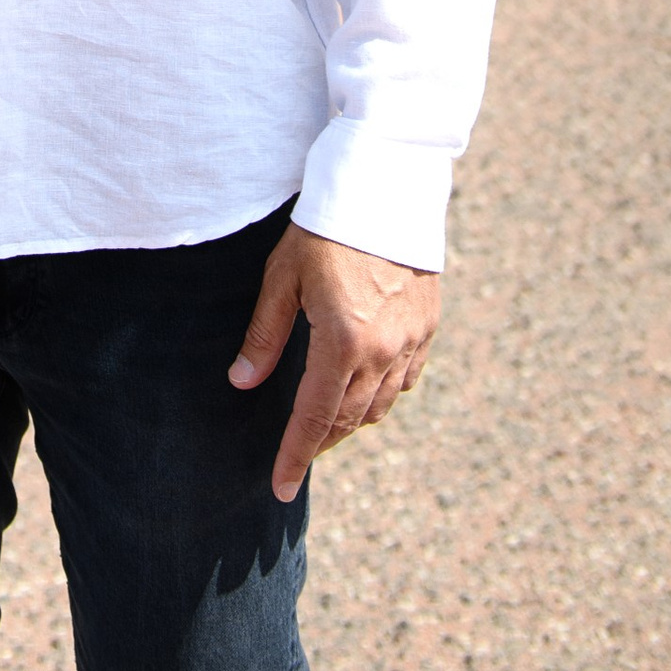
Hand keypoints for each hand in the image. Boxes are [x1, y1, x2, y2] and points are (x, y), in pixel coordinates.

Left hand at [229, 220, 440, 499]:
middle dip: (322, 441)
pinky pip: (407, 378)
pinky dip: (383, 392)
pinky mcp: (429, 324)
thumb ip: (264, 335)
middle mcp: (383, 351)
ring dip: (353, 418)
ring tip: (326, 420)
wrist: (387, 184)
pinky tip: (364, 384)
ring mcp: (412, 340)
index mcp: (342, 342)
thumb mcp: (282, 276)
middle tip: (297, 453)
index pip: (315, 418)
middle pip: (350, 418)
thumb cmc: (324, 225)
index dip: (295, 456)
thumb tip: (242, 382)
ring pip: (382, 404)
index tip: (280, 487)